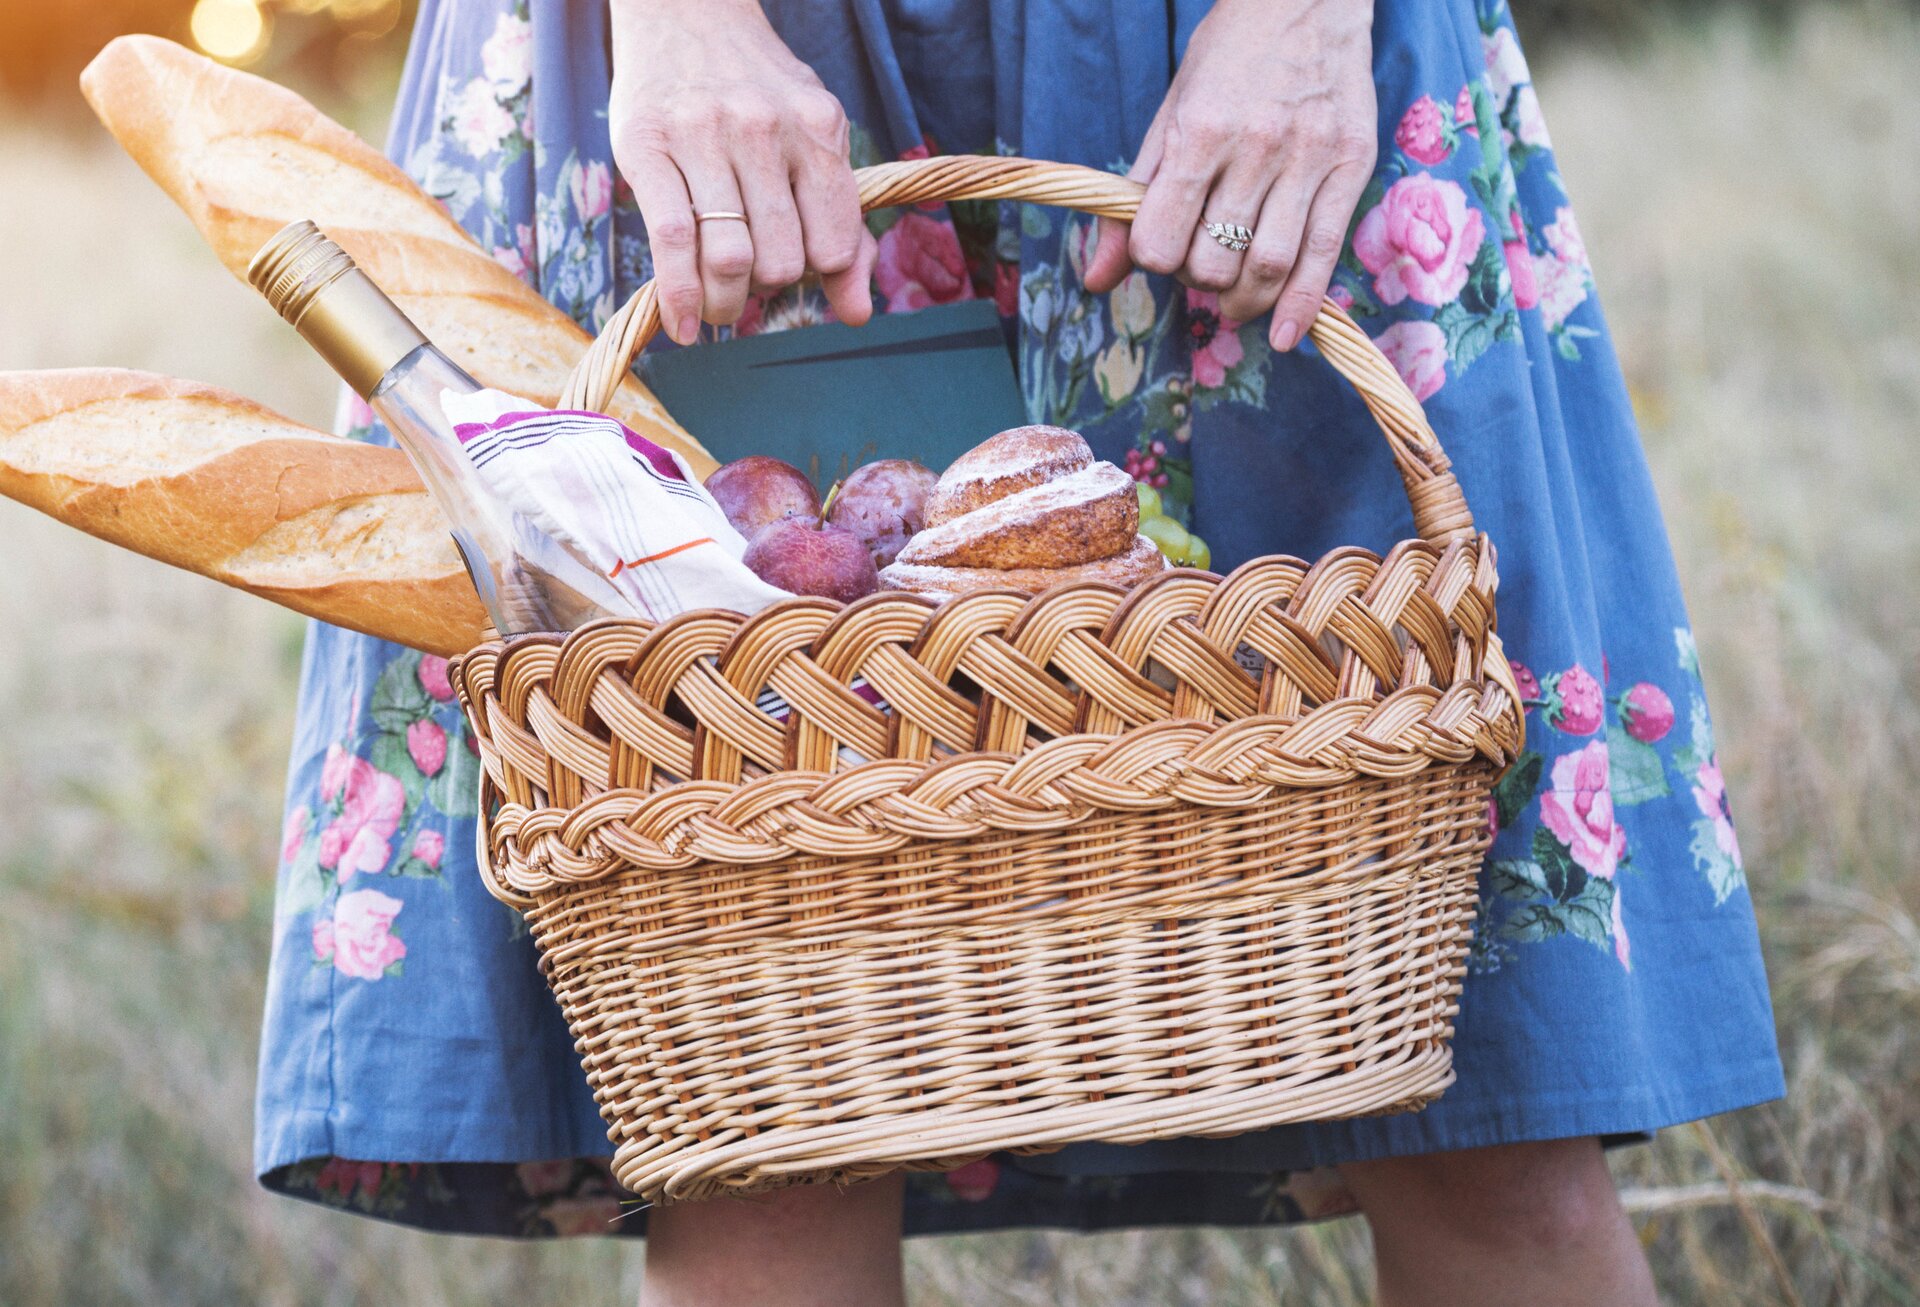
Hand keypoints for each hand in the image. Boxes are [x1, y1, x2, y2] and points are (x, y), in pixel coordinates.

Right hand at [609, 0, 876, 344]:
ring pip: (729, 257)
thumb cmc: (757, 92)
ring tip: (719, 307)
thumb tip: (857, 315)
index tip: (793, 270)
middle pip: (780, 259)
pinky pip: (670, 241)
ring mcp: (704, 134)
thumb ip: (841, 226)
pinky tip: (684, 327)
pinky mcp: (646, 145)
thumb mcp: (814, 140)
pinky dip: (679, 299)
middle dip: (767, 289)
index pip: (834, 243)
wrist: (684, 10)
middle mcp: (765, 128)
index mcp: (819, 127)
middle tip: (750, 282)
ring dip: (726, 304)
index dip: (815, 274)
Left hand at [1083, 0, 1376, 351]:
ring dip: (1242, 301)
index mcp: (1200, 132)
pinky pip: (1324, 255)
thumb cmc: (1227, 58)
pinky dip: (1302, 306)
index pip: (1160, 240)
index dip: (1154, 258)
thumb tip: (1097, 282)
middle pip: (1213, 261)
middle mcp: (1256, 148)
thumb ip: (1133, 201)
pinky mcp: (1351, 167)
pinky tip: (1286, 336)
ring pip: (1267, 268)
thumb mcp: (1168, 117)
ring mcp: (1309, 159)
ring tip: (1233, 299)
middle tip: (1202, 263)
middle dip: (1197, 279)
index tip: (1162, 246)